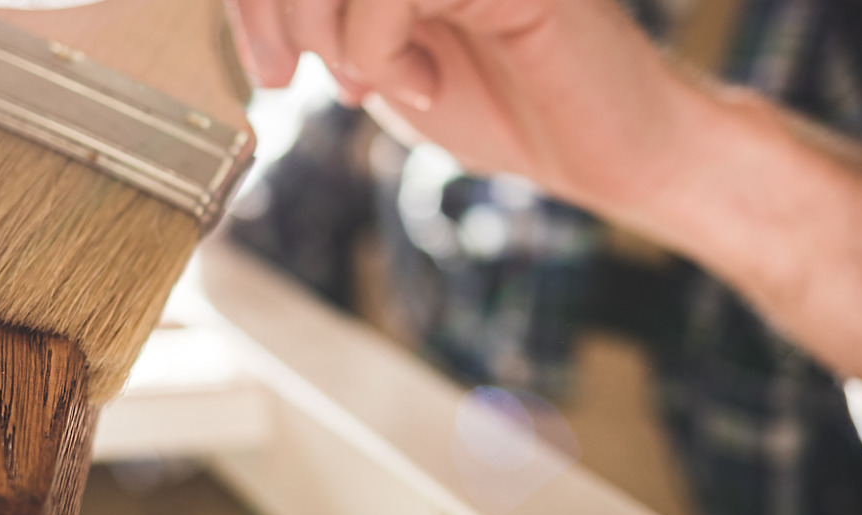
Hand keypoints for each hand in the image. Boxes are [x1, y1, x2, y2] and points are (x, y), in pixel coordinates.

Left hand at [226, 0, 696, 213]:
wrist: (612, 152)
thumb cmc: (503, 109)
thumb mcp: (380, 63)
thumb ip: (324, 24)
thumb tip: (249, 8)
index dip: (251, 0)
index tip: (273, 71)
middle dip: (271, 10)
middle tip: (290, 78)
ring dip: (323, 29)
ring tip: (364, 84)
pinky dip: (379, 45)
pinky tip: (422, 82)